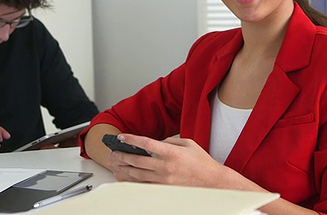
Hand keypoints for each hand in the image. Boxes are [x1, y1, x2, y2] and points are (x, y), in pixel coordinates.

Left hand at [106, 134, 228, 187]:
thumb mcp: (188, 143)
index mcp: (172, 152)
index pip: (146, 143)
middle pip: (138, 160)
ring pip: (138, 174)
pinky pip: (145, 185)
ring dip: (126, 168)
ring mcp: (164, 179)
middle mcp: (166, 166)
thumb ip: (170, 141)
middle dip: (123, 155)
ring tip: (117, 164)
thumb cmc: (201, 162)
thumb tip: (156, 142)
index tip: (122, 137)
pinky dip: (135, 181)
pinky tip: (128, 177)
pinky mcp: (165, 189)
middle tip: (114, 152)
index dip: (132, 139)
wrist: (212, 182)